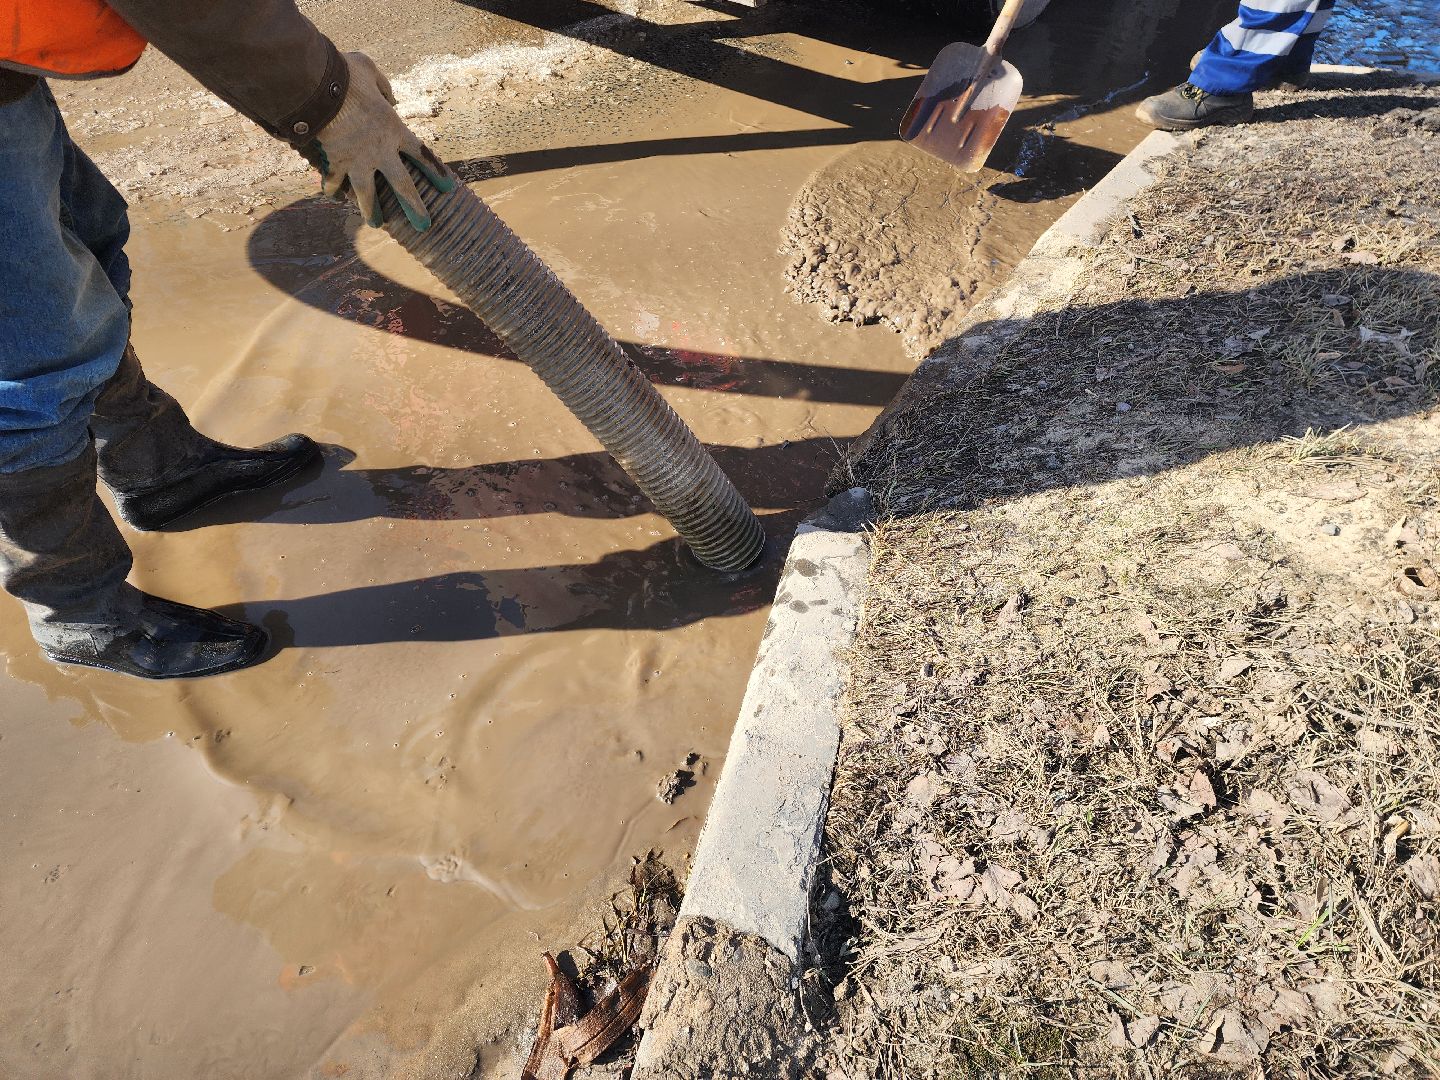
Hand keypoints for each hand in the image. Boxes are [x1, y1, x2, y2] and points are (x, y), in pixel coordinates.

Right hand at [314, 52, 453, 230]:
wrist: (318, 87)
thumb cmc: (346, 75)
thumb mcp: (370, 71)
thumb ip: (383, 87)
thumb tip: (388, 97)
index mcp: (395, 129)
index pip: (422, 155)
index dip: (436, 171)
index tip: (448, 187)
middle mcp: (381, 151)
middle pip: (403, 186)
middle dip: (415, 208)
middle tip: (424, 225)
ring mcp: (358, 160)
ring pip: (368, 194)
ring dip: (371, 211)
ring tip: (376, 224)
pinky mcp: (335, 162)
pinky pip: (334, 180)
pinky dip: (331, 188)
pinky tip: (332, 197)